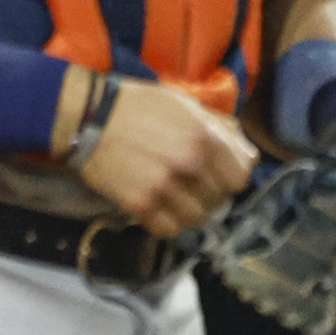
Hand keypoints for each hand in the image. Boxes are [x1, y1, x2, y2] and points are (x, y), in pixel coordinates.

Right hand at [73, 74, 256, 236]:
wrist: (90, 117)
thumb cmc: (139, 106)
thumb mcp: (186, 105)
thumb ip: (220, 129)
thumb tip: (246, 153)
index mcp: (204, 137)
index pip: (240, 179)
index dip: (230, 177)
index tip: (218, 175)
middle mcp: (188, 164)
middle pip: (219, 201)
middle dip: (209, 193)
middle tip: (191, 184)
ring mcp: (164, 187)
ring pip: (197, 219)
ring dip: (189, 210)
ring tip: (176, 196)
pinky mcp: (140, 205)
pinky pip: (169, 230)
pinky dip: (167, 222)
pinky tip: (160, 206)